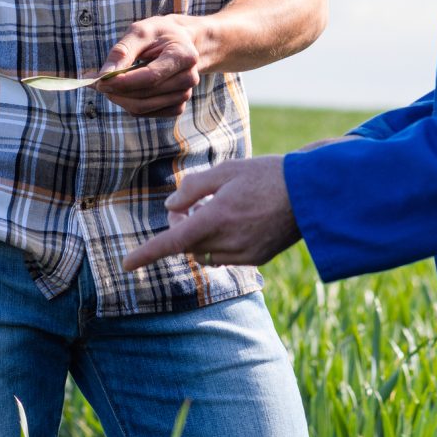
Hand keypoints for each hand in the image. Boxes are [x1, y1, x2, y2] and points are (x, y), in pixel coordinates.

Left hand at [94, 13, 212, 117]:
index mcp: (184, 56)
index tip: (100, 81)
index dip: (124, 82)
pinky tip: (122, 91)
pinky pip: (145, 112)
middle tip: (96, 83)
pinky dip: (128, 104)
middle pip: (145, 95)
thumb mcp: (141, 31)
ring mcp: (184, 95)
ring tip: (108, 84)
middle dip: (117, 91)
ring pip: (142, 107)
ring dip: (120, 98)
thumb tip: (104, 75)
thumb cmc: (159, 34)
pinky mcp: (176, 107)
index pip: (151, 77)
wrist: (182, 42)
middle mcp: (188, 79)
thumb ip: (123, 51)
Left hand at [120, 155, 300, 272]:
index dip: (146, 254)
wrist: (310, 193)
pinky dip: (220, 243)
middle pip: (188, 245)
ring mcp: (244, 254)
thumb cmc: (266, 176)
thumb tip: (171, 207)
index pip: (172, 242)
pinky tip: (236, 221)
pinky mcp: (257, 258)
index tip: (125, 264)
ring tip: (216, 209)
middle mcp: (227, 242)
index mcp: (216, 218)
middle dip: (181, 227)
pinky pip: (226, 256)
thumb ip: (193, 188)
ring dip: (201, 237)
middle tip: (188, 204)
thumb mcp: (226, 171)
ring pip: (206, 253)